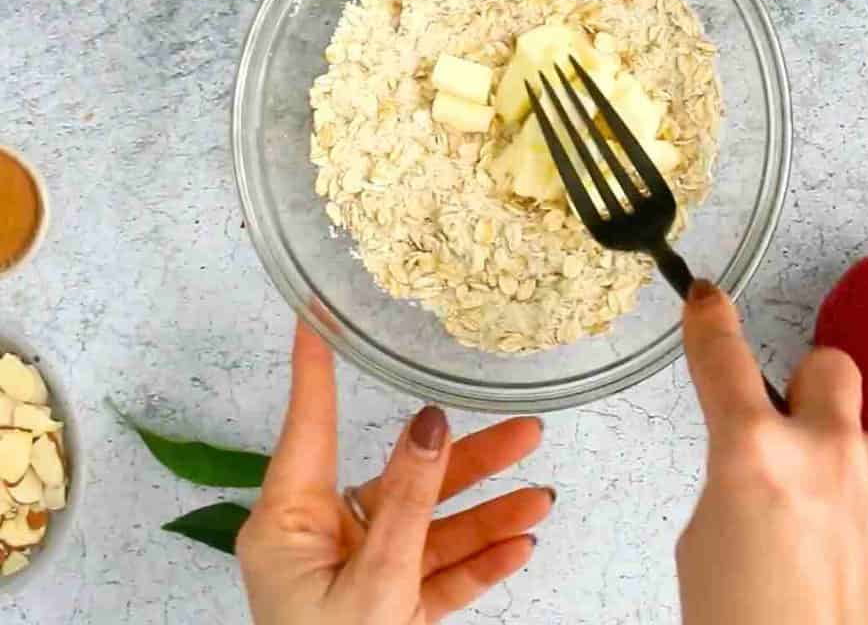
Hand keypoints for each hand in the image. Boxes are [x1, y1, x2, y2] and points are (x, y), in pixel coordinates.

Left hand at [237, 323, 551, 624]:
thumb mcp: (373, 584)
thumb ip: (408, 505)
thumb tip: (429, 422)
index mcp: (287, 523)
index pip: (308, 425)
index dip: (315, 367)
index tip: (313, 311)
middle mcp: (318, 541)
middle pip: (400, 481)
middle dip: (468, 461)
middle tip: (525, 429)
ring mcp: (354, 577)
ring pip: (429, 530)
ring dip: (488, 516)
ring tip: (542, 499)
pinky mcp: (385, 612)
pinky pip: (435, 577)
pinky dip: (477, 564)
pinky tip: (519, 546)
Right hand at [677, 283, 867, 624]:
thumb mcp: (707, 558)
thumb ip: (737, 487)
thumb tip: (763, 471)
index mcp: (755, 456)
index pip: (720, 358)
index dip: (709, 322)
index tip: (707, 301)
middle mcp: (833, 453)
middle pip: (829, 368)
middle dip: (812, 395)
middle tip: (801, 450)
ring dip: (859, 491)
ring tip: (844, 571)